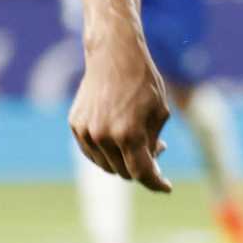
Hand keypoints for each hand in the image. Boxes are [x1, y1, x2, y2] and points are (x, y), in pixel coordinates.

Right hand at [69, 36, 173, 192]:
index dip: (157, 184)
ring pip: (107, 165)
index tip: (166, 187)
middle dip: (142, 167)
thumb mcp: (160, 113)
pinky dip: (107, 152)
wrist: (113, 54)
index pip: (142, 174)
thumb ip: (154, 144)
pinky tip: (119, 138)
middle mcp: (104, 136)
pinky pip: (93, 152)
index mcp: (129, 134)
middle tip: (156, 150)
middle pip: (125, 172)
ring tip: (138, 140)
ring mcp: (87, 132)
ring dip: (124, 160)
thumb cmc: (143, 81)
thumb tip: (148, 167)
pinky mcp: (76, 126)